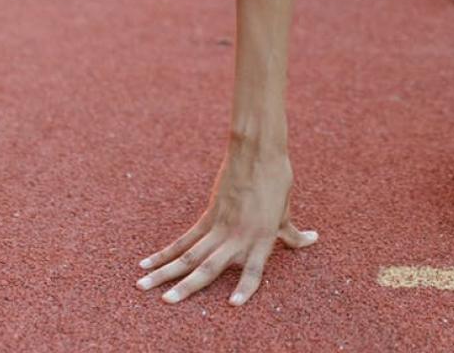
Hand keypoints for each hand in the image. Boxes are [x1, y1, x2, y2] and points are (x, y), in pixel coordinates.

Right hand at [135, 144, 317, 306]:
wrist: (259, 149)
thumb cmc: (277, 178)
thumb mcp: (286, 209)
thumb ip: (291, 232)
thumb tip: (310, 241)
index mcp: (263, 237)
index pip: (255, 270)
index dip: (245, 288)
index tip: (233, 305)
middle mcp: (239, 236)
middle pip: (208, 267)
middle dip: (187, 287)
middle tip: (167, 302)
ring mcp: (221, 225)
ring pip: (188, 255)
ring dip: (165, 272)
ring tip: (143, 286)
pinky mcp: (209, 214)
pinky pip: (185, 238)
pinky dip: (166, 251)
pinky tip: (147, 262)